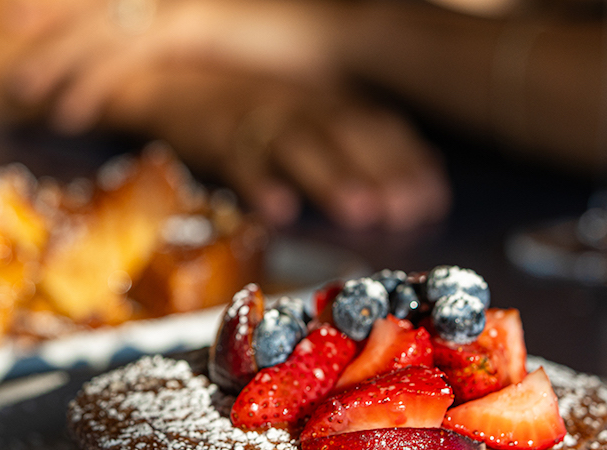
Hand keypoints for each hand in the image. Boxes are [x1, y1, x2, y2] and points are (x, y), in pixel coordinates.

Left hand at [0, 0, 340, 132]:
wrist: (350, 25)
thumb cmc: (306, 27)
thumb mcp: (243, 22)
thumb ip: (206, 24)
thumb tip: (191, 30)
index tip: (31, 8)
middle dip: (42, 9)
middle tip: (4, 25)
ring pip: (95, 23)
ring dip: (51, 55)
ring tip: (18, 87)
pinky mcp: (191, 24)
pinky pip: (124, 58)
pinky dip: (89, 85)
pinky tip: (65, 114)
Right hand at [104, 66, 450, 229]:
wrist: (174, 80)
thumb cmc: (250, 106)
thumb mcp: (307, 111)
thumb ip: (354, 139)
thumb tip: (413, 176)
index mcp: (325, 99)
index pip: (377, 125)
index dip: (407, 160)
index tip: (432, 198)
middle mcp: (299, 104)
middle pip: (347, 134)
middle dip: (380, 171)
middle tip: (406, 210)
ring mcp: (259, 119)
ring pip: (301, 146)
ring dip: (333, 178)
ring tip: (360, 212)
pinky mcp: (219, 138)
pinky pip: (240, 161)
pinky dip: (260, 184)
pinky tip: (280, 211)